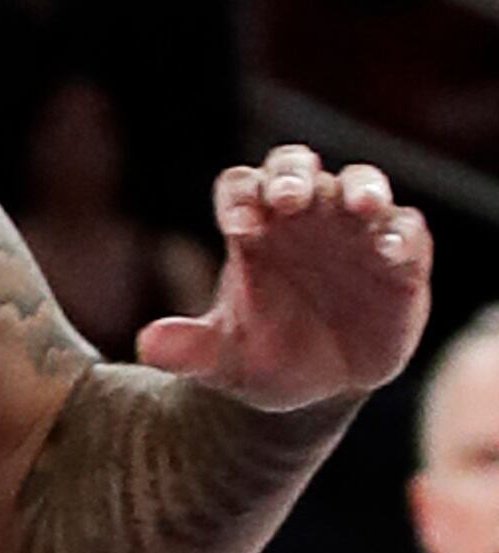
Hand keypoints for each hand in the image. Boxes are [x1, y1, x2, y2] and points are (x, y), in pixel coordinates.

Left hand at [135, 146, 431, 411]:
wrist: (319, 386)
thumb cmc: (264, 357)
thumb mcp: (223, 360)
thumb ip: (188, 350)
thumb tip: (147, 346)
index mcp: (254, 229)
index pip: (240, 189)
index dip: (239, 198)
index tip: (238, 227)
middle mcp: (304, 217)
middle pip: (294, 167)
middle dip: (292, 175)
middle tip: (289, 198)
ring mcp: (354, 232)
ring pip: (359, 182)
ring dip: (361, 187)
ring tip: (360, 206)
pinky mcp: (401, 258)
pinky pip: (405, 229)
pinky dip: (400, 233)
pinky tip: (390, 251)